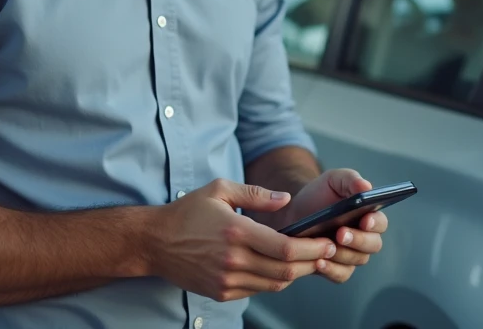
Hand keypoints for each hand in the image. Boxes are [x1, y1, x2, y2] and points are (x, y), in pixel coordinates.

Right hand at [148, 179, 338, 301]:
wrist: (155, 242)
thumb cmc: (187, 212)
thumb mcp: (219, 190)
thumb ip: (255, 194)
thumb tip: (286, 199)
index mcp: (236, 232)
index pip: (284, 248)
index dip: (312, 248)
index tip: (327, 241)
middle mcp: (233, 260)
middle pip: (286, 270)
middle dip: (312, 262)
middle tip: (326, 251)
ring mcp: (227, 280)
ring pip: (275, 283)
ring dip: (295, 273)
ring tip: (307, 259)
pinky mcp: (222, 292)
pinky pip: (258, 290)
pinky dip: (274, 280)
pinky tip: (279, 267)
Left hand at [280, 169, 387, 283]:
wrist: (295, 212)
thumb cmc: (319, 194)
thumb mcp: (333, 180)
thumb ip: (350, 179)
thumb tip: (366, 187)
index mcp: (369, 215)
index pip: (380, 222)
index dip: (375, 223)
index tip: (365, 220)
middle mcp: (365, 237)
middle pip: (373, 245)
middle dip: (358, 240)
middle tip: (341, 234)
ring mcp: (352, 254)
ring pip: (357, 260)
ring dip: (343, 254)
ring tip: (326, 248)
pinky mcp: (337, 268)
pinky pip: (341, 274)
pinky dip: (331, 270)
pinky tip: (318, 262)